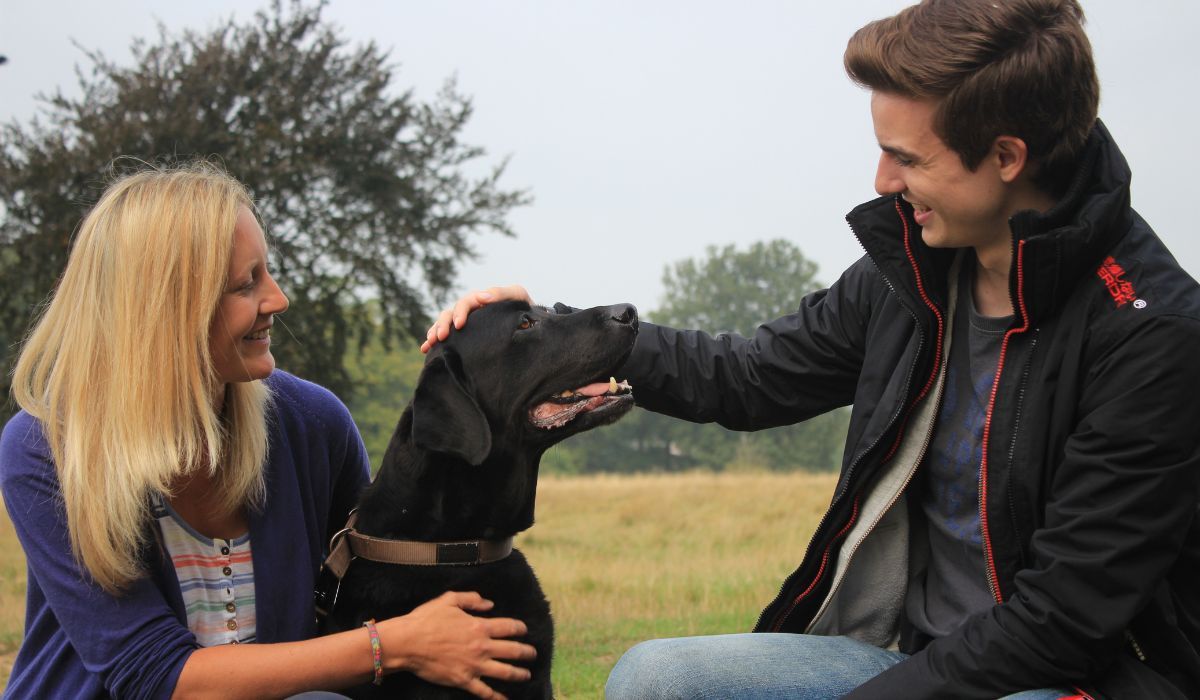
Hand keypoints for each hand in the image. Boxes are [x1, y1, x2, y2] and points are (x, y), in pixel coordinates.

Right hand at [380, 591, 536, 698]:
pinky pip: (485, 692)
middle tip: (533, 654)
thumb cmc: (426, 619)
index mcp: (480, 626)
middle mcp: (482, 647)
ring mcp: (474, 665)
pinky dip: (498, 697)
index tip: (525, 631)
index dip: (521, 629)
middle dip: (527, 653)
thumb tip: (490, 603)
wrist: (408, 643)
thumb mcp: (449, 600)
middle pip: (514, 651)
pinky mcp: (464, 680)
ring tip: (527, 675)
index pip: (510, 627)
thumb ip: (472, 599)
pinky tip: (506, 699)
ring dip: (519, 674)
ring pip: (505, 672)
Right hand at [421, 285, 532, 352]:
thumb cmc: (524, 307)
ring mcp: (465, 321)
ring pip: (444, 322)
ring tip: (431, 342)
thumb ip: (502, 293)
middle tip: (442, 336)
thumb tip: (483, 297)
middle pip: (451, 312)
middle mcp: (470, 309)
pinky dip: (433, 338)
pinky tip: (426, 348)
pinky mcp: (463, 333)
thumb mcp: (517, 296)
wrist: (529, 323)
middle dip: (445, 324)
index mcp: (481, 299)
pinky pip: (445, 334)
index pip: (467, 302)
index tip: (459, 324)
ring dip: (435, 330)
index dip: (461, 311)